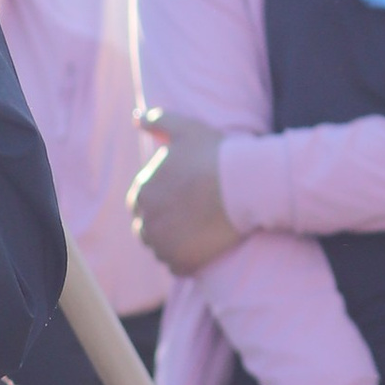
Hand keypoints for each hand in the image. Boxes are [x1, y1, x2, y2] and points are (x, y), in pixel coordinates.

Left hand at [130, 116, 240, 272]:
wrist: (248, 184)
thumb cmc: (217, 155)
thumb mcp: (186, 129)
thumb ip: (158, 121)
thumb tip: (136, 118)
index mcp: (141, 193)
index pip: (140, 203)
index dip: (161, 200)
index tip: (182, 197)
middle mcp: (145, 223)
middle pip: (149, 228)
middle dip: (165, 222)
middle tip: (193, 216)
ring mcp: (163, 246)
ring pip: (162, 248)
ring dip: (175, 242)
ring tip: (200, 230)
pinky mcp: (182, 264)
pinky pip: (177, 266)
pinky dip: (187, 260)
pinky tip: (205, 246)